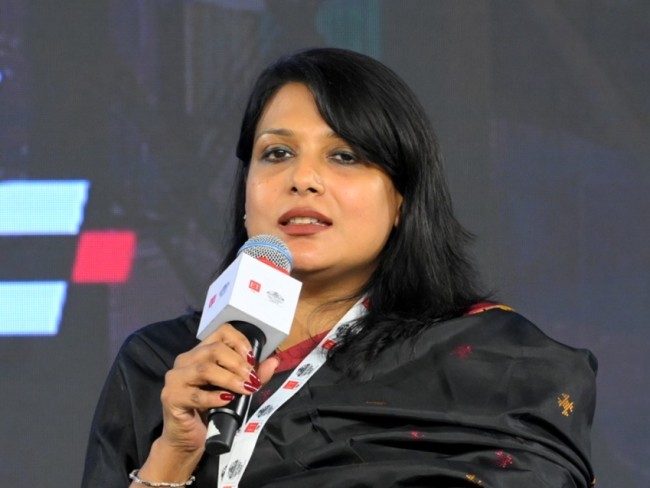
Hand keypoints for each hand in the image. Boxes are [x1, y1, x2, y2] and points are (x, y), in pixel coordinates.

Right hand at [136, 323, 278, 482]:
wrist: (186, 440)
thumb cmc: (210, 412)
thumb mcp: (235, 390)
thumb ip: (253, 375)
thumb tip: (273, 362)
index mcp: (200, 352)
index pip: (221, 332)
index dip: (239, 341)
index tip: (252, 359)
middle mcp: (185, 360)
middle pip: (214, 349)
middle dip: (238, 364)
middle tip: (252, 380)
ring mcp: (175, 378)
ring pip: (205, 369)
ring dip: (230, 379)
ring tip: (245, 389)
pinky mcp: (171, 397)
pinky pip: (195, 395)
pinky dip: (214, 397)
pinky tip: (226, 400)